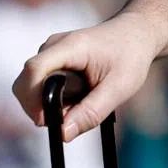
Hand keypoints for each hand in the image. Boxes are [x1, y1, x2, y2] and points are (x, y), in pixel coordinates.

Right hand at [13, 12, 160, 141]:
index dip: (32, 100)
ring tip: (85, 97)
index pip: (33, 71)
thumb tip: (62, 134)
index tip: (49, 120)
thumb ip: (91, 111)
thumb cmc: (132, 55)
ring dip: (52, 103)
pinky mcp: (53, 59)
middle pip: (28, 83)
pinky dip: (56, 96)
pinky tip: (80, 92)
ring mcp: (52, 51)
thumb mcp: (120, 87)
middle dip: (43, 106)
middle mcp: (55, 45)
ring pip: (34, 88)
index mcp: (71, 46)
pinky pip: (42, 85)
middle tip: (74, 112)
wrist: (139, 32)